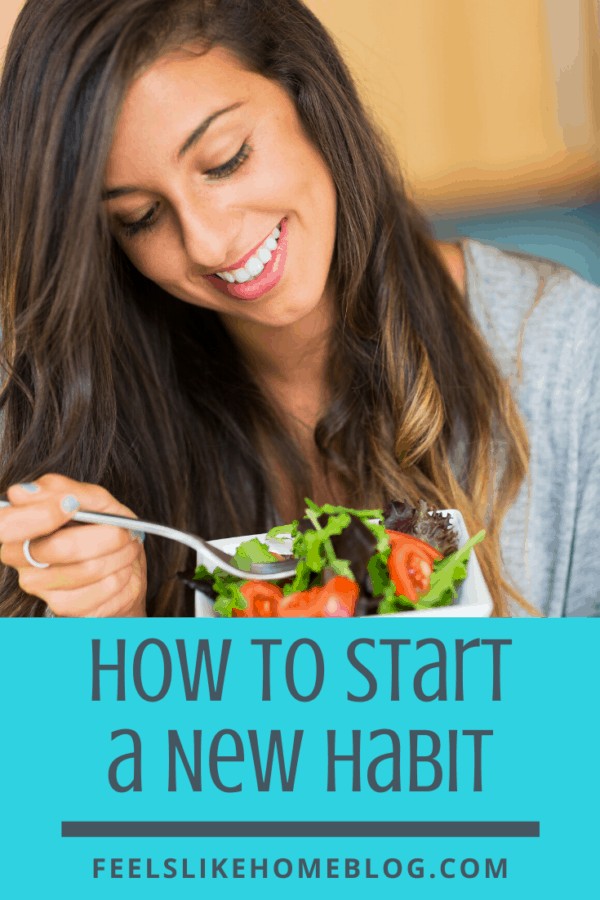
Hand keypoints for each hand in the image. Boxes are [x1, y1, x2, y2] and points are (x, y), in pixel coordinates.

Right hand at [0, 474, 146, 616]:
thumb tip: (20, 492)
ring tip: (128, 547)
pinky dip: (122, 575)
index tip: (71, 505)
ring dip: (120, 555)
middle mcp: (18, 556)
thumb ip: (60, 490)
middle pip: (59, 547)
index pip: (6, 524)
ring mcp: (37, 584)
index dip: (40, 515)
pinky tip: (123, 569)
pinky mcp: (61, 606)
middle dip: (106, 536)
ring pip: (87, 569)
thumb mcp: (91, 499)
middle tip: (124, 531)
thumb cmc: (102, 526)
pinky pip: (101, 590)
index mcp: (18, 524)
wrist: (124, 563)